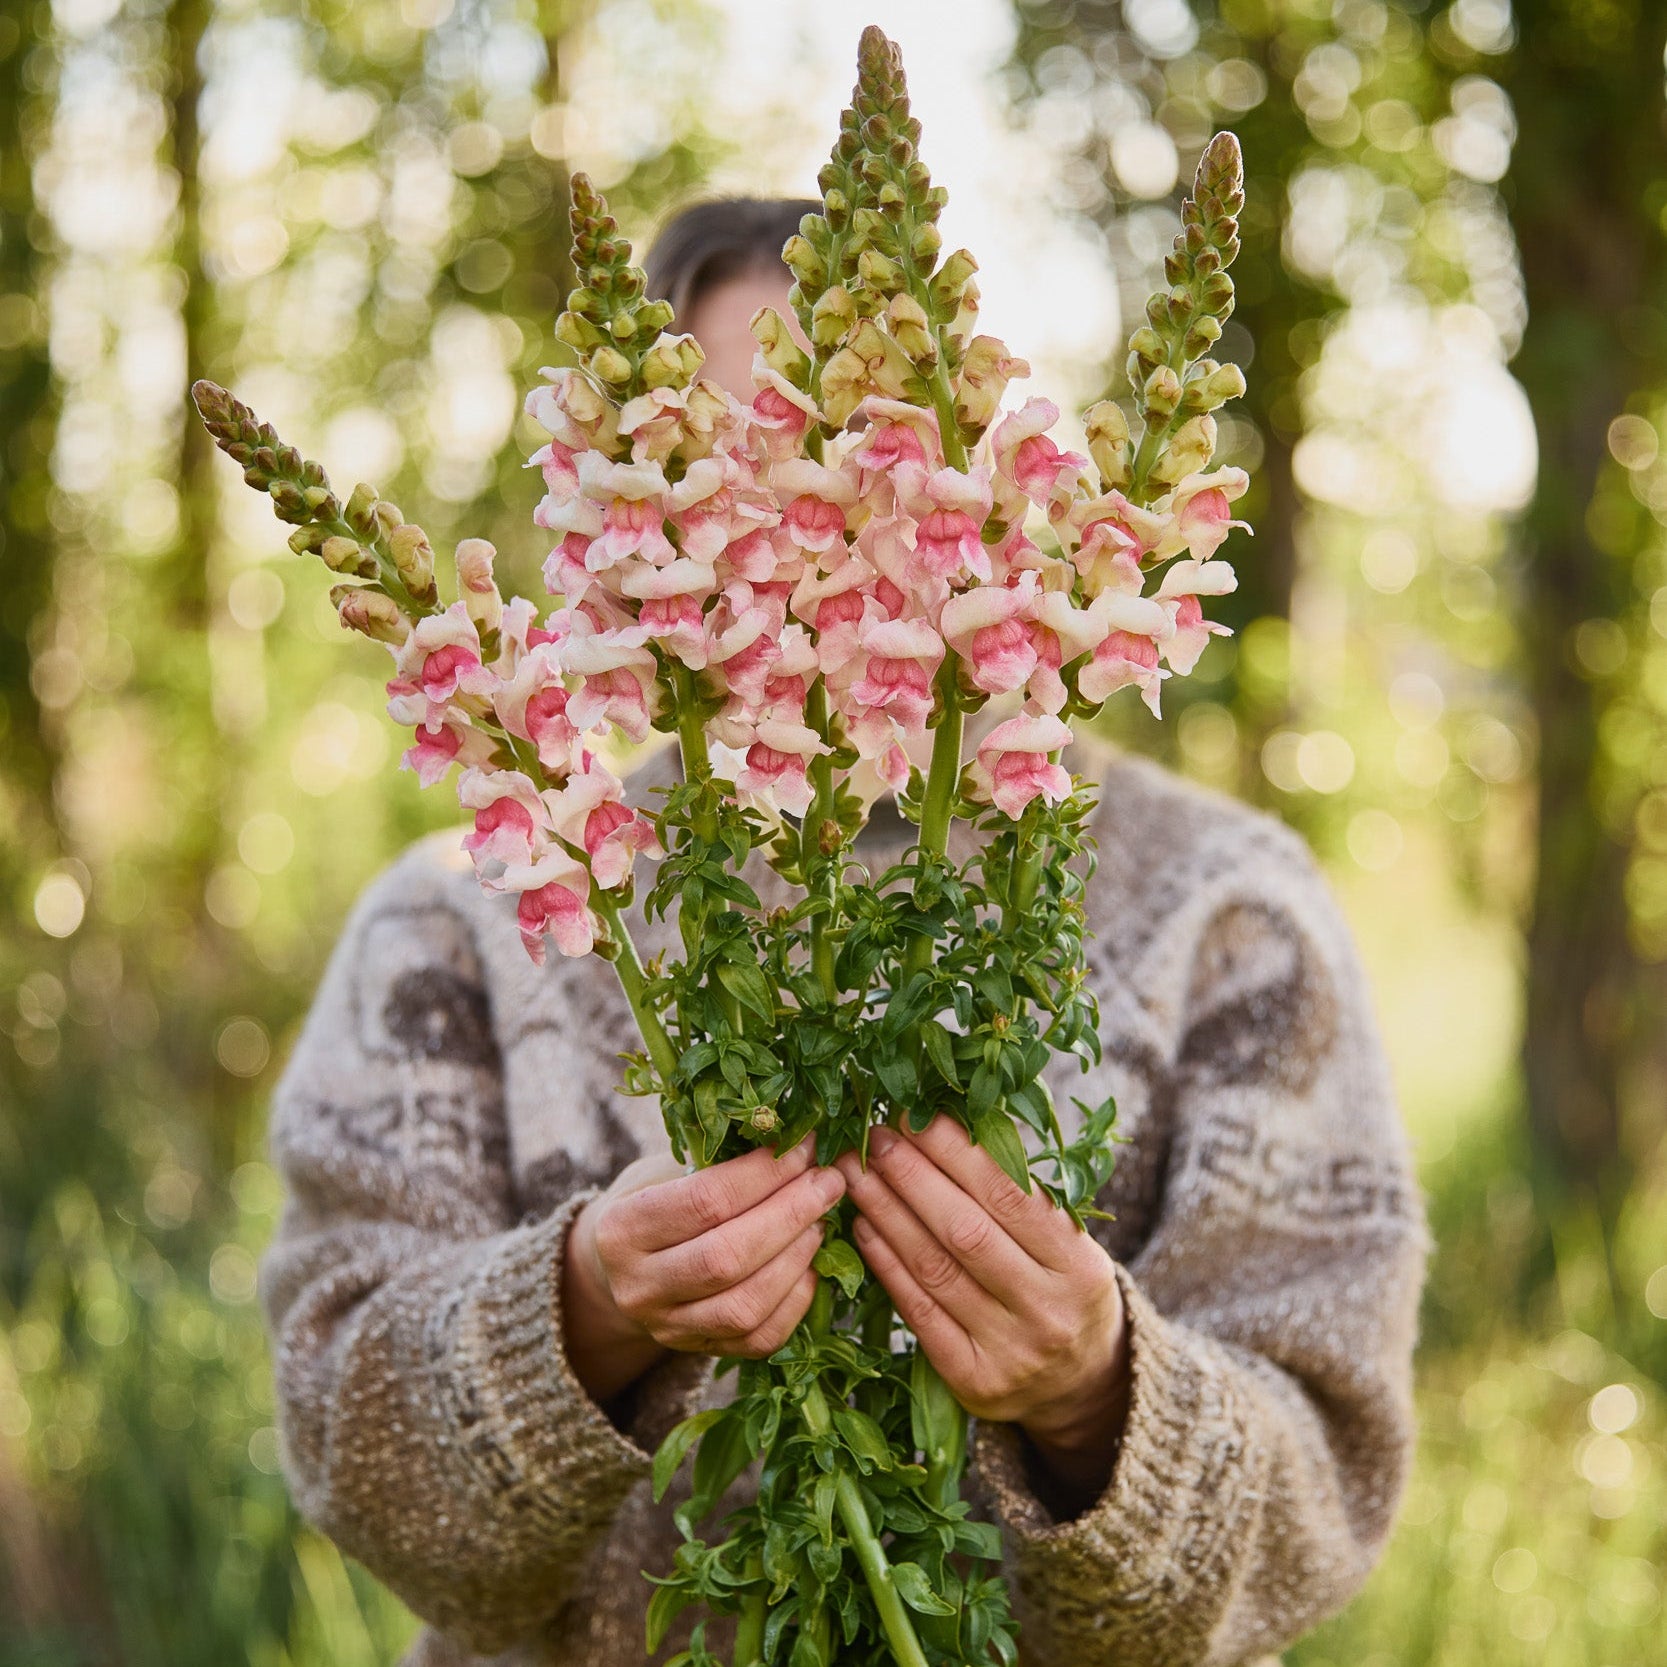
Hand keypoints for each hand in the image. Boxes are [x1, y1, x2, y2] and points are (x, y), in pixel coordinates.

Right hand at [562, 1137, 846, 1404]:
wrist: (622, 1264)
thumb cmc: (657, 1197)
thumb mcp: (670, 1167)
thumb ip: (721, 1158)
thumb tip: (798, 1139)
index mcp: (621, 1229)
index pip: (705, 1201)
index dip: (764, 1173)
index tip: (807, 1147)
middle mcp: (637, 1287)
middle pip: (725, 1258)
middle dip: (790, 1214)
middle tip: (829, 1182)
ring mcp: (667, 1328)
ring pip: (745, 1306)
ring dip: (796, 1257)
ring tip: (822, 1220)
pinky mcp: (699, 1352)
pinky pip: (759, 1339)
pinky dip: (796, 1301)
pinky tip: (811, 1263)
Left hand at [835, 1116, 1128, 1512]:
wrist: (1081, 1382)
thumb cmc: (1063, 1288)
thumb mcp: (1066, 1242)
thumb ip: (1018, 1193)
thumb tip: (945, 1123)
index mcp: (1080, 1266)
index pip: (1009, 1196)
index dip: (956, 1152)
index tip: (914, 1116)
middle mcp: (1047, 1311)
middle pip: (965, 1231)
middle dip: (911, 1176)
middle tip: (872, 1138)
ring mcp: (1009, 1351)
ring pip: (934, 1268)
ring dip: (886, 1213)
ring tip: (855, 1174)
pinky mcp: (971, 1380)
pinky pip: (917, 1310)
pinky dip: (885, 1263)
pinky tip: (863, 1226)